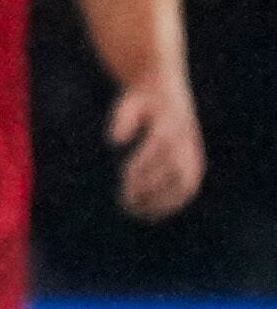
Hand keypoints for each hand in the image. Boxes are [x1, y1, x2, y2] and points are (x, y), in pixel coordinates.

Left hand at [112, 76, 204, 220]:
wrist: (166, 93)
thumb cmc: (141, 102)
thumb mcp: (129, 102)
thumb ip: (122, 118)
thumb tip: (114, 141)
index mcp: (170, 122)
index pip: (159, 147)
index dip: (143, 164)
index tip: (124, 176)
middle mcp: (185, 140)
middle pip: (175, 170)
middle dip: (153, 187)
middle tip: (125, 201)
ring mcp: (192, 153)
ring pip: (185, 184)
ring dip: (163, 201)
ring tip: (136, 212)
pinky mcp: (193, 163)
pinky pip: (187, 188)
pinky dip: (171, 204)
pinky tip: (149, 214)